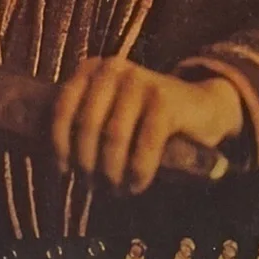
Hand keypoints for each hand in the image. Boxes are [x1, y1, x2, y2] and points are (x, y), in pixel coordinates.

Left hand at [51, 56, 242, 194]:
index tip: (64, 171)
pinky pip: (145, 143)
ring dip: (111, 172)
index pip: (63, 108)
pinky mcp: (166, 99)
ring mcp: (140, 80)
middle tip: (94, 187)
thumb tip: (57, 163)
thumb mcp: (110, 112)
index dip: (60, 145)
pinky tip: (137, 185)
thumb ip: (84, 124)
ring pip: (113, 137)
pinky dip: (138, 171)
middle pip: (86, 126)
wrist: (202, 107)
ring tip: (115, 190)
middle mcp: (114, 68)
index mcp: (92, 69)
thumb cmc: (145, 118)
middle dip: (87, 164)